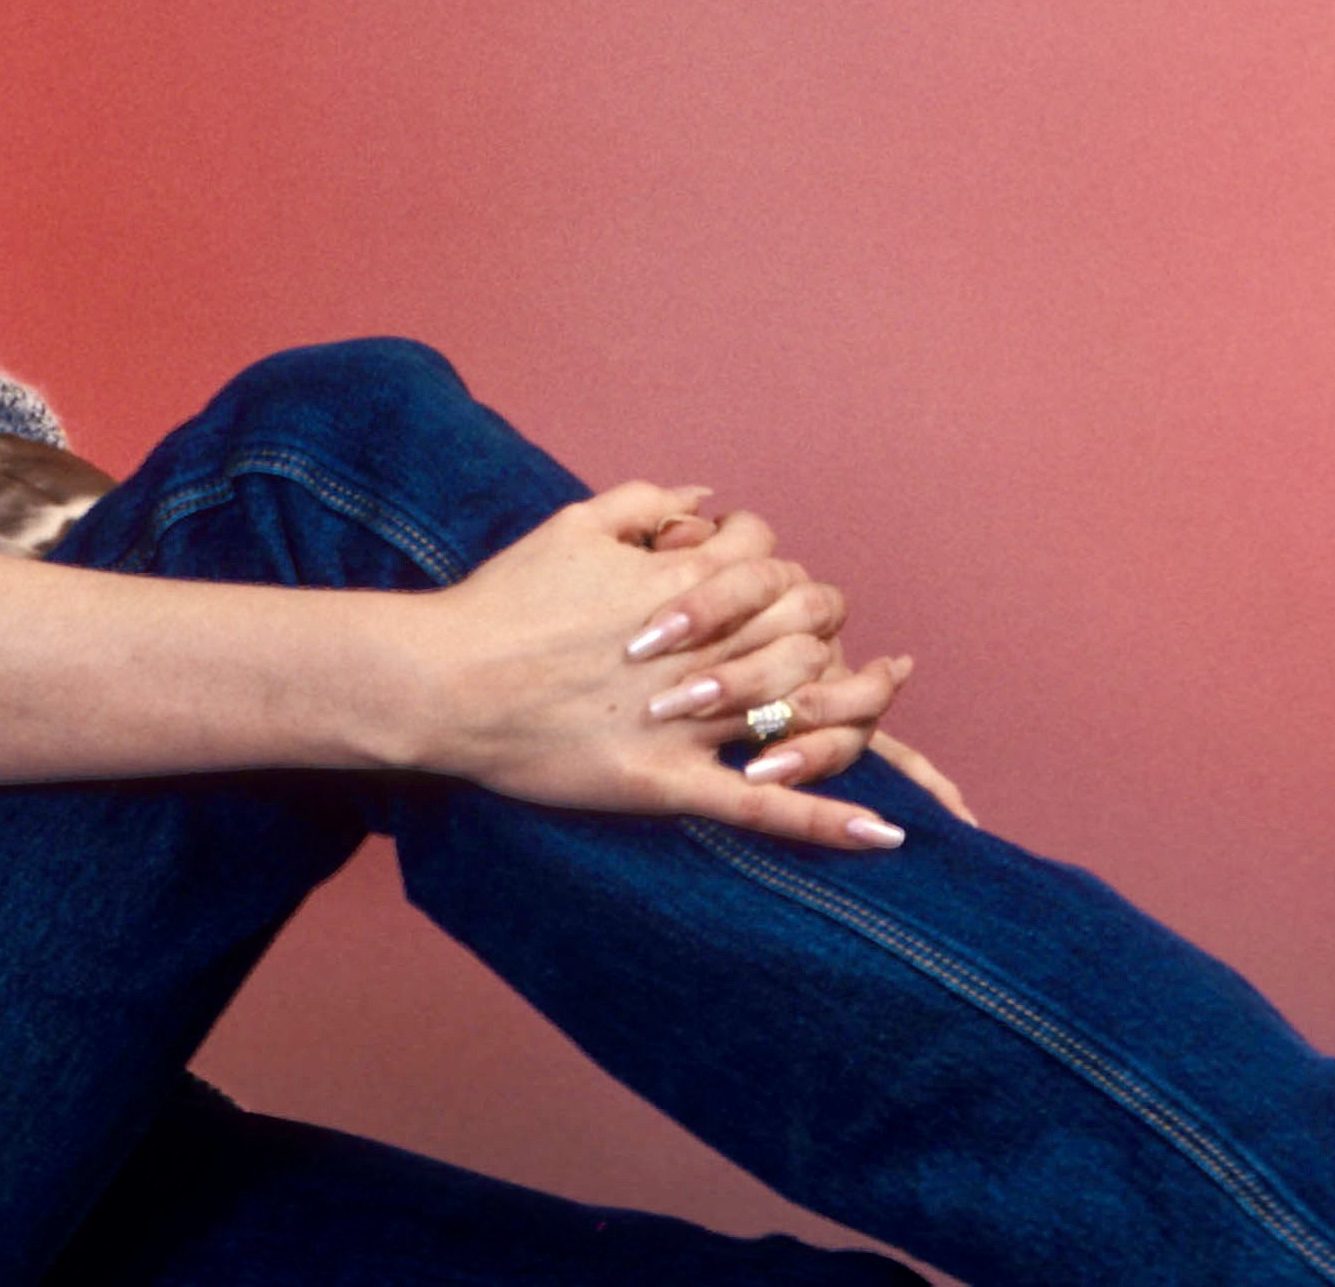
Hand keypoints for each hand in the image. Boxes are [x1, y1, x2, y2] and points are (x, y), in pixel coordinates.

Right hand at [405, 480, 912, 850]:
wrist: (443, 678)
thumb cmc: (502, 600)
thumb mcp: (573, 525)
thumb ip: (646, 504)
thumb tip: (707, 501)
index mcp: (681, 584)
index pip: (773, 561)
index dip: (786, 569)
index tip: (780, 587)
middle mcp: (701, 649)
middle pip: (807, 629)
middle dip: (834, 632)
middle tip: (845, 646)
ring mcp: (690, 721)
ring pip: (802, 712)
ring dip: (862, 713)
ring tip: (891, 710)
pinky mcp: (669, 783)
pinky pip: (764, 809)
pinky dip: (830, 822)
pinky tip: (890, 833)